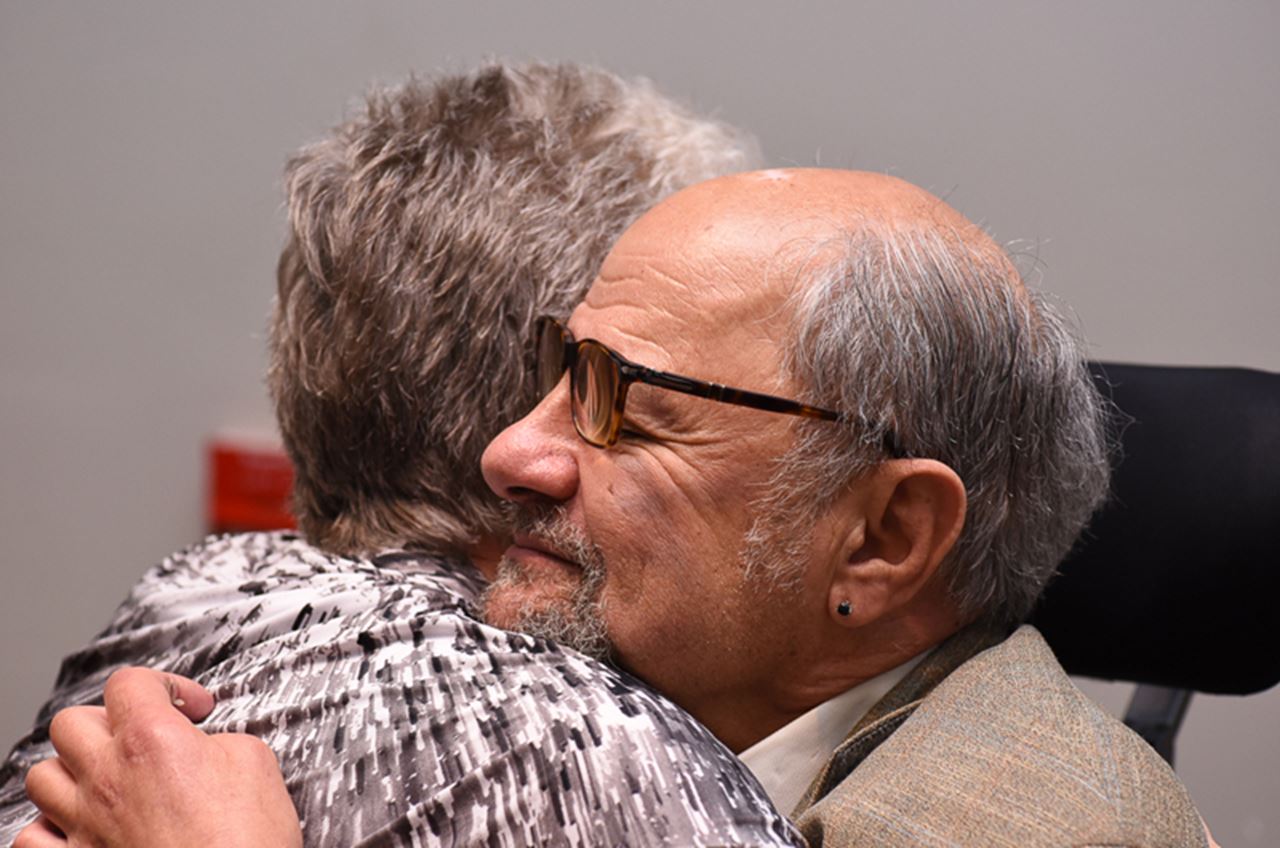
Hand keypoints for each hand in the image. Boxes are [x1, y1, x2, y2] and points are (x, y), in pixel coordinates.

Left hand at [18, 668, 301, 847]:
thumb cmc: (247, 839)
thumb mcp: (255, 763)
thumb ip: (219, 740)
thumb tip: (205, 747)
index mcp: (151, 740)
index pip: (129, 683)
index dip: (164, 685)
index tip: (190, 708)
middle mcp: (107, 778)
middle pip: (72, 723)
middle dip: (108, 721)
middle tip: (142, 737)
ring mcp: (86, 825)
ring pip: (42, 776)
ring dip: (72, 771)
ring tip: (107, 779)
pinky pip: (32, 837)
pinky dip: (50, 828)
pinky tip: (81, 826)